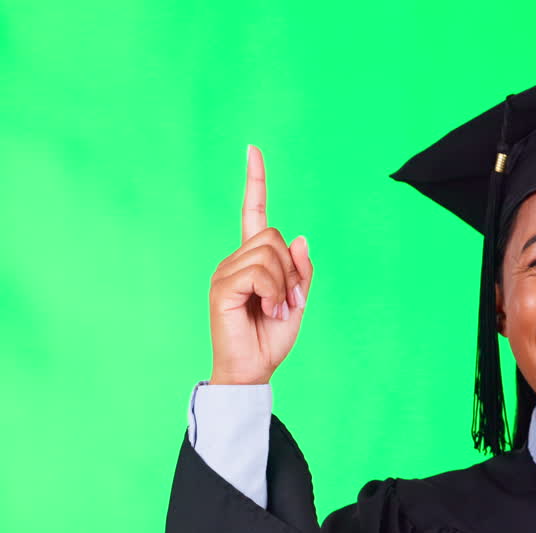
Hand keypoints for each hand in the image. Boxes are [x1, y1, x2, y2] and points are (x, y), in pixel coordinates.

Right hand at [208, 144, 313, 384]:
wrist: (254, 368)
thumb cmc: (271, 336)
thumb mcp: (297, 300)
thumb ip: (300, 270)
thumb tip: (299, 237)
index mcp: (254, 259)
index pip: (253, 211)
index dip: (255, 181)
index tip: (253, 149)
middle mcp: (235, 259)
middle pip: (274, 235)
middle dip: (291, 270)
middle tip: (287, 301)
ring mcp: (226, 271)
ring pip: (269, 253)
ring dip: (284, 285)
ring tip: (275, 309)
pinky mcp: (222, 286)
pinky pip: (258, 272)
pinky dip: (273, 293)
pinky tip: (267, 311)